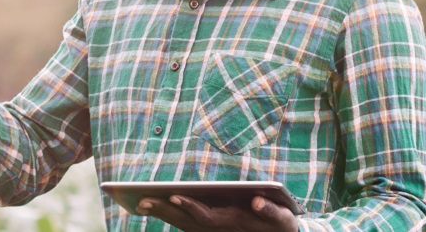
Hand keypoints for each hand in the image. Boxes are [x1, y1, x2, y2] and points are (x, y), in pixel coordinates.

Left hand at [136, 195, 297, 231]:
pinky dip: (169, 215)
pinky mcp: (209, 229)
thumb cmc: (283, 226)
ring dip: (163, 214)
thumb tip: (258, 202)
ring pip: (182, 224)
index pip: (207, 217)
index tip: (174, 196)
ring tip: (140, 202)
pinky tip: (154, 207)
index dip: (190, 207)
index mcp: (234, 223)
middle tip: (142, 200)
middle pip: (187, 221)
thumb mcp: (285, 220)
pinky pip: (184, 224)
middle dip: (165, 211)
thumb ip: (273, 212)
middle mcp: (220, 230)